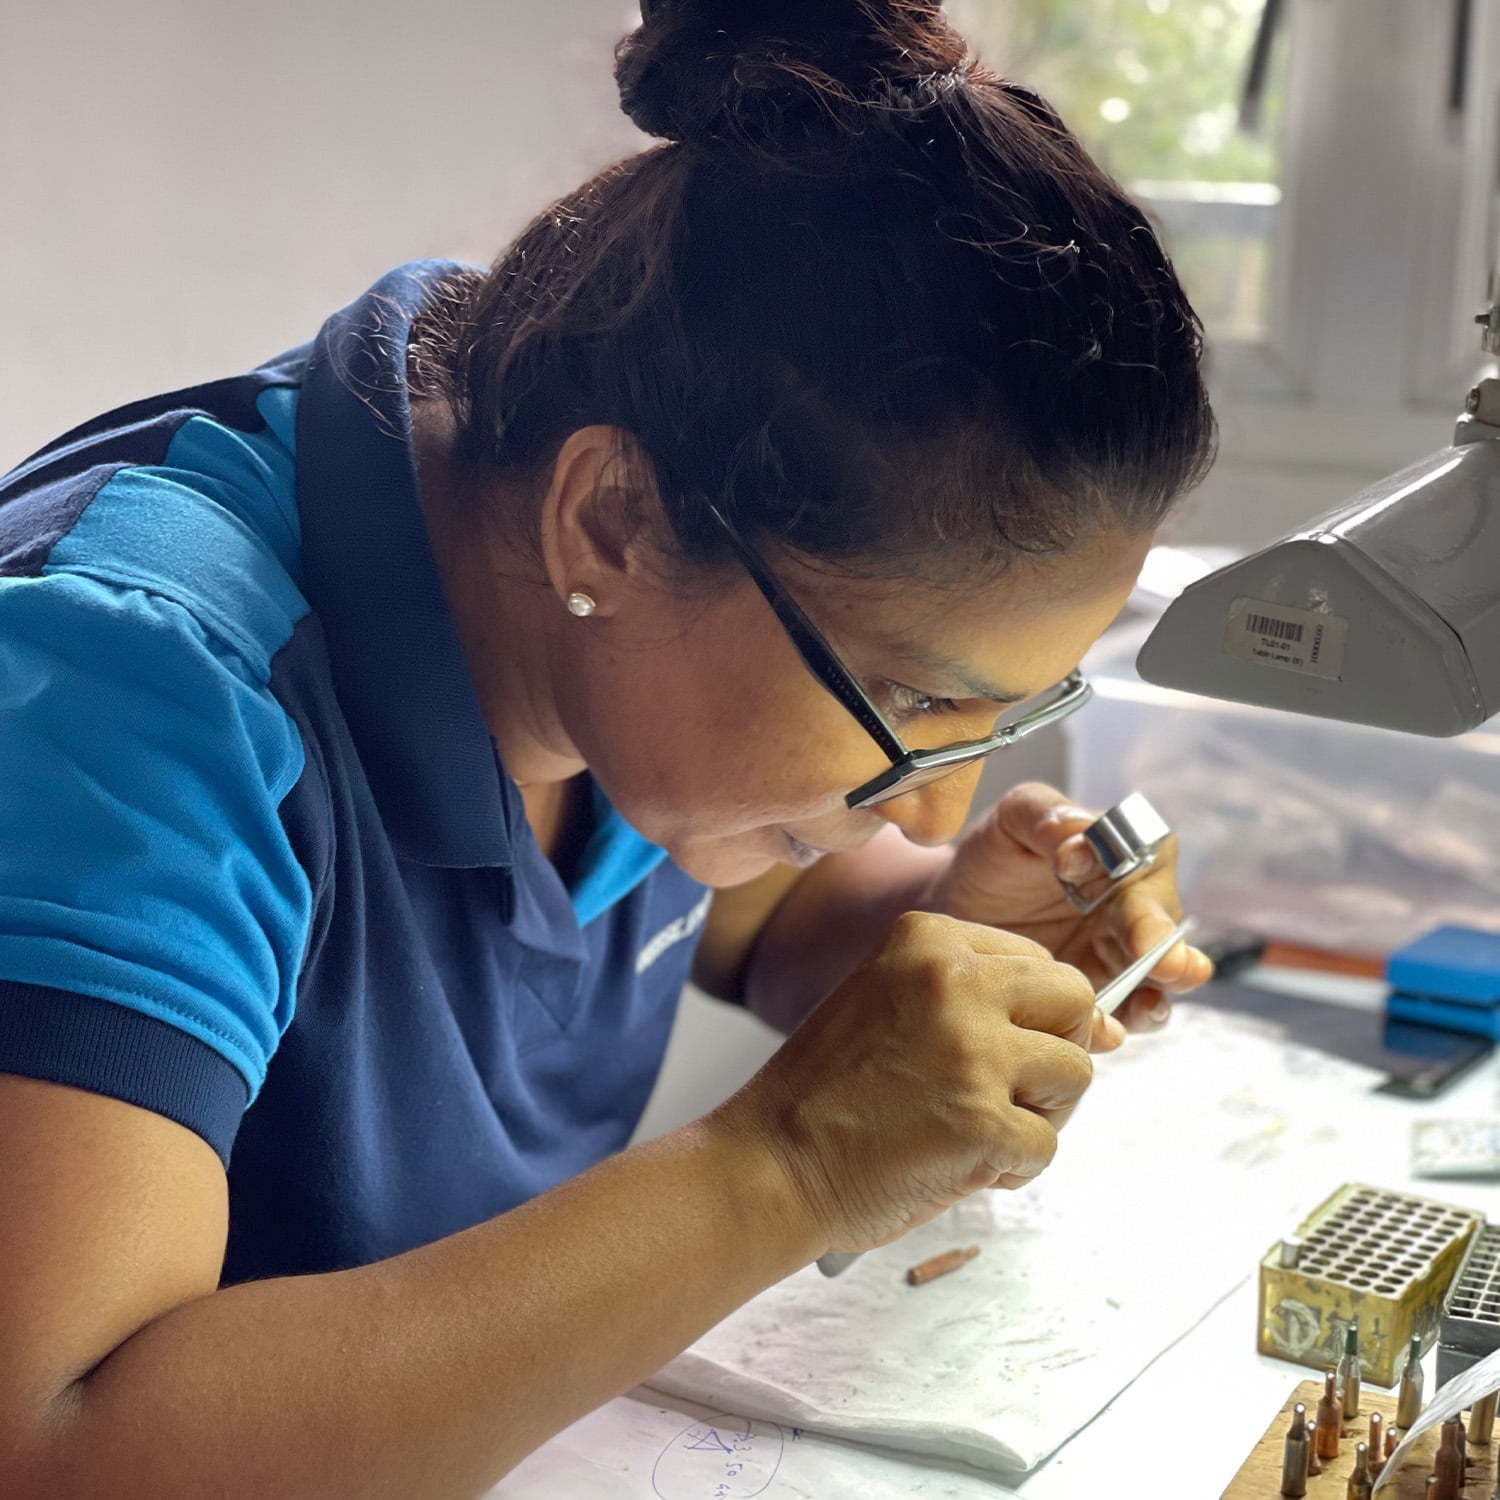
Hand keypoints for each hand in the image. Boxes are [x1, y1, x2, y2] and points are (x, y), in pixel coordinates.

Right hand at [713, 912, 1101, 1255]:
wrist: (772, 1163)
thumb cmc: (829, 1092)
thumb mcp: (889, 997)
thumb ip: (970, 991)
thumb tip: (1092, 1020)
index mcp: (927, 939)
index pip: (1035, 960)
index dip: (1026, 1015)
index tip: (986, 1047)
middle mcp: (954, 980)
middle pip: (1074, 1000)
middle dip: (1053, 1049)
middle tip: (1005, 1088)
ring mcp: (972, 1050)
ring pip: (1077, 1071)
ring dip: (1041, 1111)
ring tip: (981, 1127)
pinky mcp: (984, 1122)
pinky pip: (1048, 1146)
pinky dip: (1014, 1167)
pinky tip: (963, 1164)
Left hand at [927, 782, 1213, 1035]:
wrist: (955, 909)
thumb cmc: (994, 857)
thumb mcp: (1011, 822)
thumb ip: (1042, 814)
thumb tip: (1075, 840)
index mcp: (1123, 857)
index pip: (1148, 868)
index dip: (1140, 885)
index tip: (1125, 916)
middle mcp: (1133, 911)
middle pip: (1161, 931)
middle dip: (1162, 949)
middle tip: (1165, 965)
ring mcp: (1119, 961)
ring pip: (1153, 983)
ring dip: (1154, 996)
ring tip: (1147, 1006)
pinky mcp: (1100, 1002)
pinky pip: (1119, 1019)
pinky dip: (1119, 1027)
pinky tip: (1110, 1033)